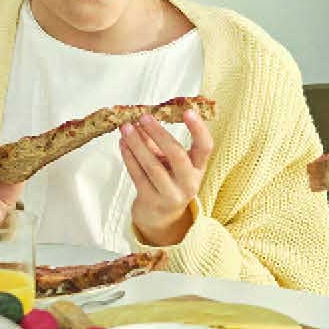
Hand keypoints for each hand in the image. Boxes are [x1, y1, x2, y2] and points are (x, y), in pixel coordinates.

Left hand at [123, 111, 212, 246]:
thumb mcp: (169, 161)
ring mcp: (170, 194)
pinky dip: (129, 157)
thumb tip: (141, 119)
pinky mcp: (151, 200)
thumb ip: (157, 141)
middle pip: (176, 155)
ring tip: (126, 127)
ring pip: (152, 166)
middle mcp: (188, 182)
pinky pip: (138, 175)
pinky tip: (122, 143)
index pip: (205, 147)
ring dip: (137, 144)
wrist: (160, 217)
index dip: (198, 129)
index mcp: (198, 168)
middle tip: (144, 117)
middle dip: (159, 133)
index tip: (188, 111)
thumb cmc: (167, 180)